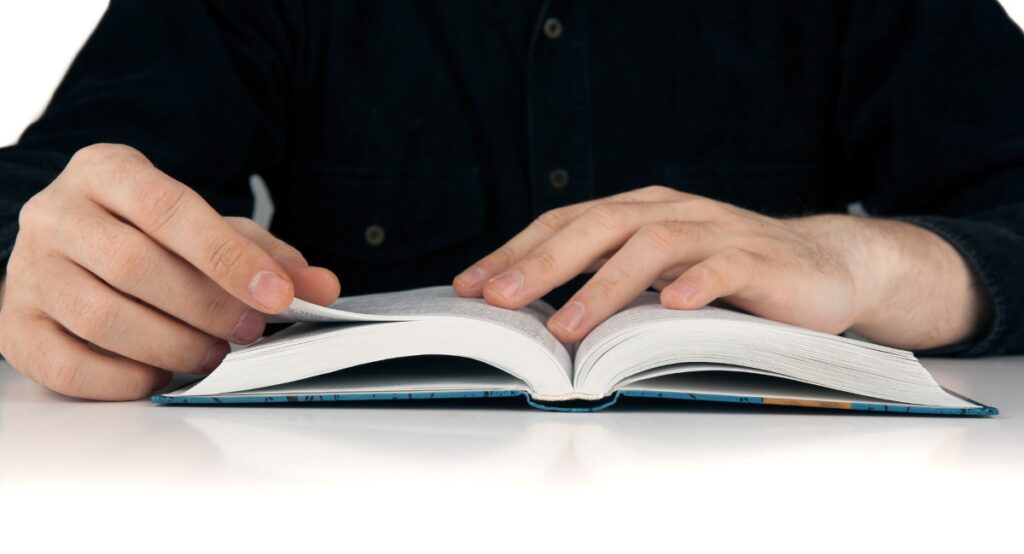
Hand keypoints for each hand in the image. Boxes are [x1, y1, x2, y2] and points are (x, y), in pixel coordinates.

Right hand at [0, 144, 339, 399]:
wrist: (69, 244)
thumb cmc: (149, 236)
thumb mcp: (210, 228)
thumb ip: (267, 255)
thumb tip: (322, 289)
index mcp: (107, 172)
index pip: (171, 210)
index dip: (230, 259)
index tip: (278, 296)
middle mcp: (56, 214)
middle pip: (136, 265)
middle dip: (207, 308)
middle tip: (250, 332)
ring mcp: (27, 270)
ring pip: (101, 317)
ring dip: (172, 345)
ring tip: (213, 354)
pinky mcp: (14, 325)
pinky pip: (67, 366)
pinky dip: (124, 380)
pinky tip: (161, 374)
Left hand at [453, 186, 989, 348]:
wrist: (823, 267)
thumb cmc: (726, 276)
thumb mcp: (657, 276)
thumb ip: (609, 284)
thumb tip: (535, 318)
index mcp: (638, 211)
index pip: (563, 223)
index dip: (514, 252)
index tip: (470, 287)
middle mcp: (670, 212)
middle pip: (596, 226)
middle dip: (542, 265)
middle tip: (498, 300)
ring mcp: (714, 231)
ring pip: (650, 245)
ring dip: (603, 286)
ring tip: (567, 326)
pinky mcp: (757, 259)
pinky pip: (721, 267)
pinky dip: (694, 285)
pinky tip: (669, 307)